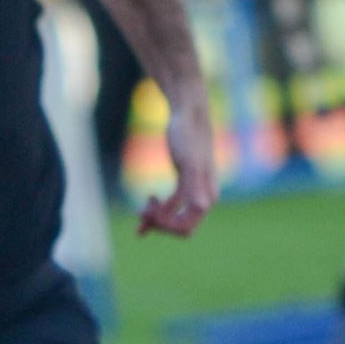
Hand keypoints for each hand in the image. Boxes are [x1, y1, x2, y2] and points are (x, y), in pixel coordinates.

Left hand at [138, 97, 216, 238]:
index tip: (148, 212)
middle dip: (159, 223)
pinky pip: (171, 206)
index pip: (185, 228)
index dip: (165, 227)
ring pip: (174, 217)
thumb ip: (195, 186)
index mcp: (206, 197)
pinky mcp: (184, 183)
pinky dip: (157, 212)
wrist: (187, 115)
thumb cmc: (188, 136)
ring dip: (155, 219)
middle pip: (179, 227)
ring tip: (138, 213)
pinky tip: (142, 213)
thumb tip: (202, 207)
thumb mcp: (189, 163)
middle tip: (140, 212)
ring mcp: (194, 191)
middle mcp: (203, 197)